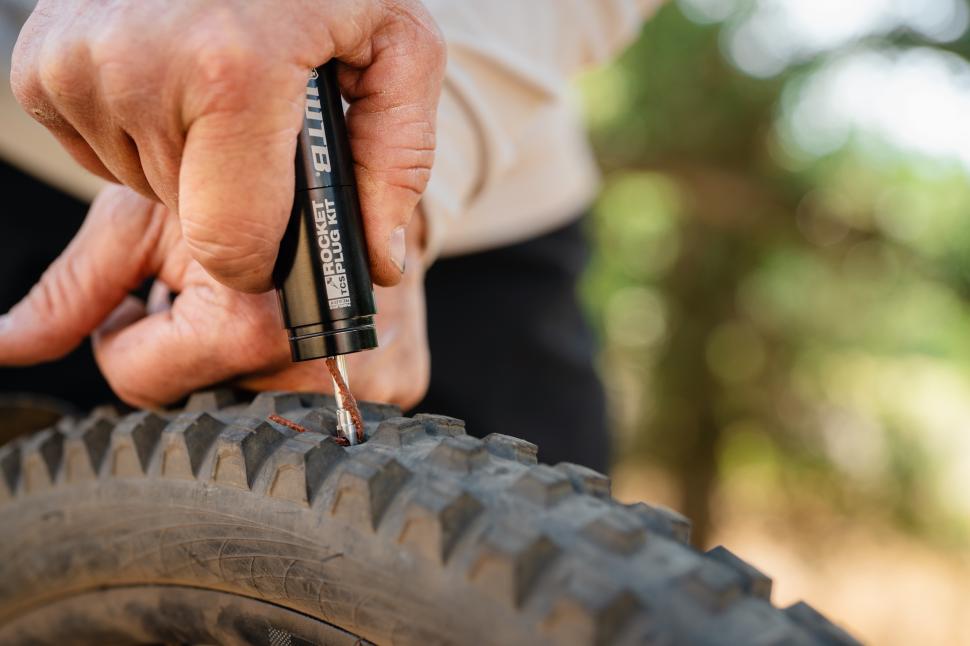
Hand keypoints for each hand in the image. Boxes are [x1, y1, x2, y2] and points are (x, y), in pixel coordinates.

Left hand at [0, 185, 430, 408]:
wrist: (366, 166)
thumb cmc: (254, 181)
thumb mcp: (151, 220)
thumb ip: (75, 290)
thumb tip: (3, 348)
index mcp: (250, 326)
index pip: (138, 379)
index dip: (134, 331)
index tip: (161, 291)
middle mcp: (315, 364)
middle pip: (199, 398)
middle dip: (193, 350)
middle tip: (221, 290)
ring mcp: (370, 379)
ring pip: (256, 403)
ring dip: (243, 360)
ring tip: (266, 299)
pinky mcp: (405, 381)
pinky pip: (322, 403)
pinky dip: (300, 368)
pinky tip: (311, 318)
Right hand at [10, 0, 444, 290]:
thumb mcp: (397, 50)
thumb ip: (395, 164)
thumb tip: (378, 262)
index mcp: (233, 70)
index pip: (231, 243)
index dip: (265, 257)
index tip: (283, 235)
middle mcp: (139, 67)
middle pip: (190, 220)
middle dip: (235, 196)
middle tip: (263, 128)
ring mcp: (79, 64)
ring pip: (146, 187)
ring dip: (191, 163)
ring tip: (222, 93)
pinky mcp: (42, 64)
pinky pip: (101, 152)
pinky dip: (146, 134)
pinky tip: (179, 84)